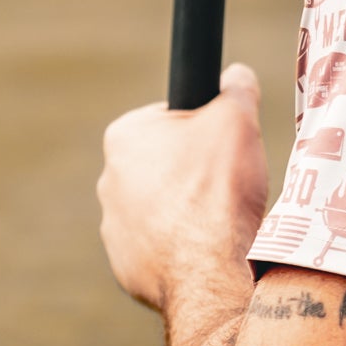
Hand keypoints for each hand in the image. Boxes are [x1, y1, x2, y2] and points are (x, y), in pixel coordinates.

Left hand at [98, 61, 270, 314]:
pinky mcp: (125, 268)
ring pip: (160, 210)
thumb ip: (236, 88)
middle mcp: (107, 181)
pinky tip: (207, 251)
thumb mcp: (237, 118)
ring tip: (220, 222)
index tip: (225, 147)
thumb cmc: (216, 189)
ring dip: (187, 213)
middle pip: (164, 166)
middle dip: (194, 173)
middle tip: (228, 185)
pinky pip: (159, 250)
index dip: (204, 130)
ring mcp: (113, 229)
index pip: (169, 120)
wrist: (207, 269)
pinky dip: (182, 250)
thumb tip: (237, 76)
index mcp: (124, 137)